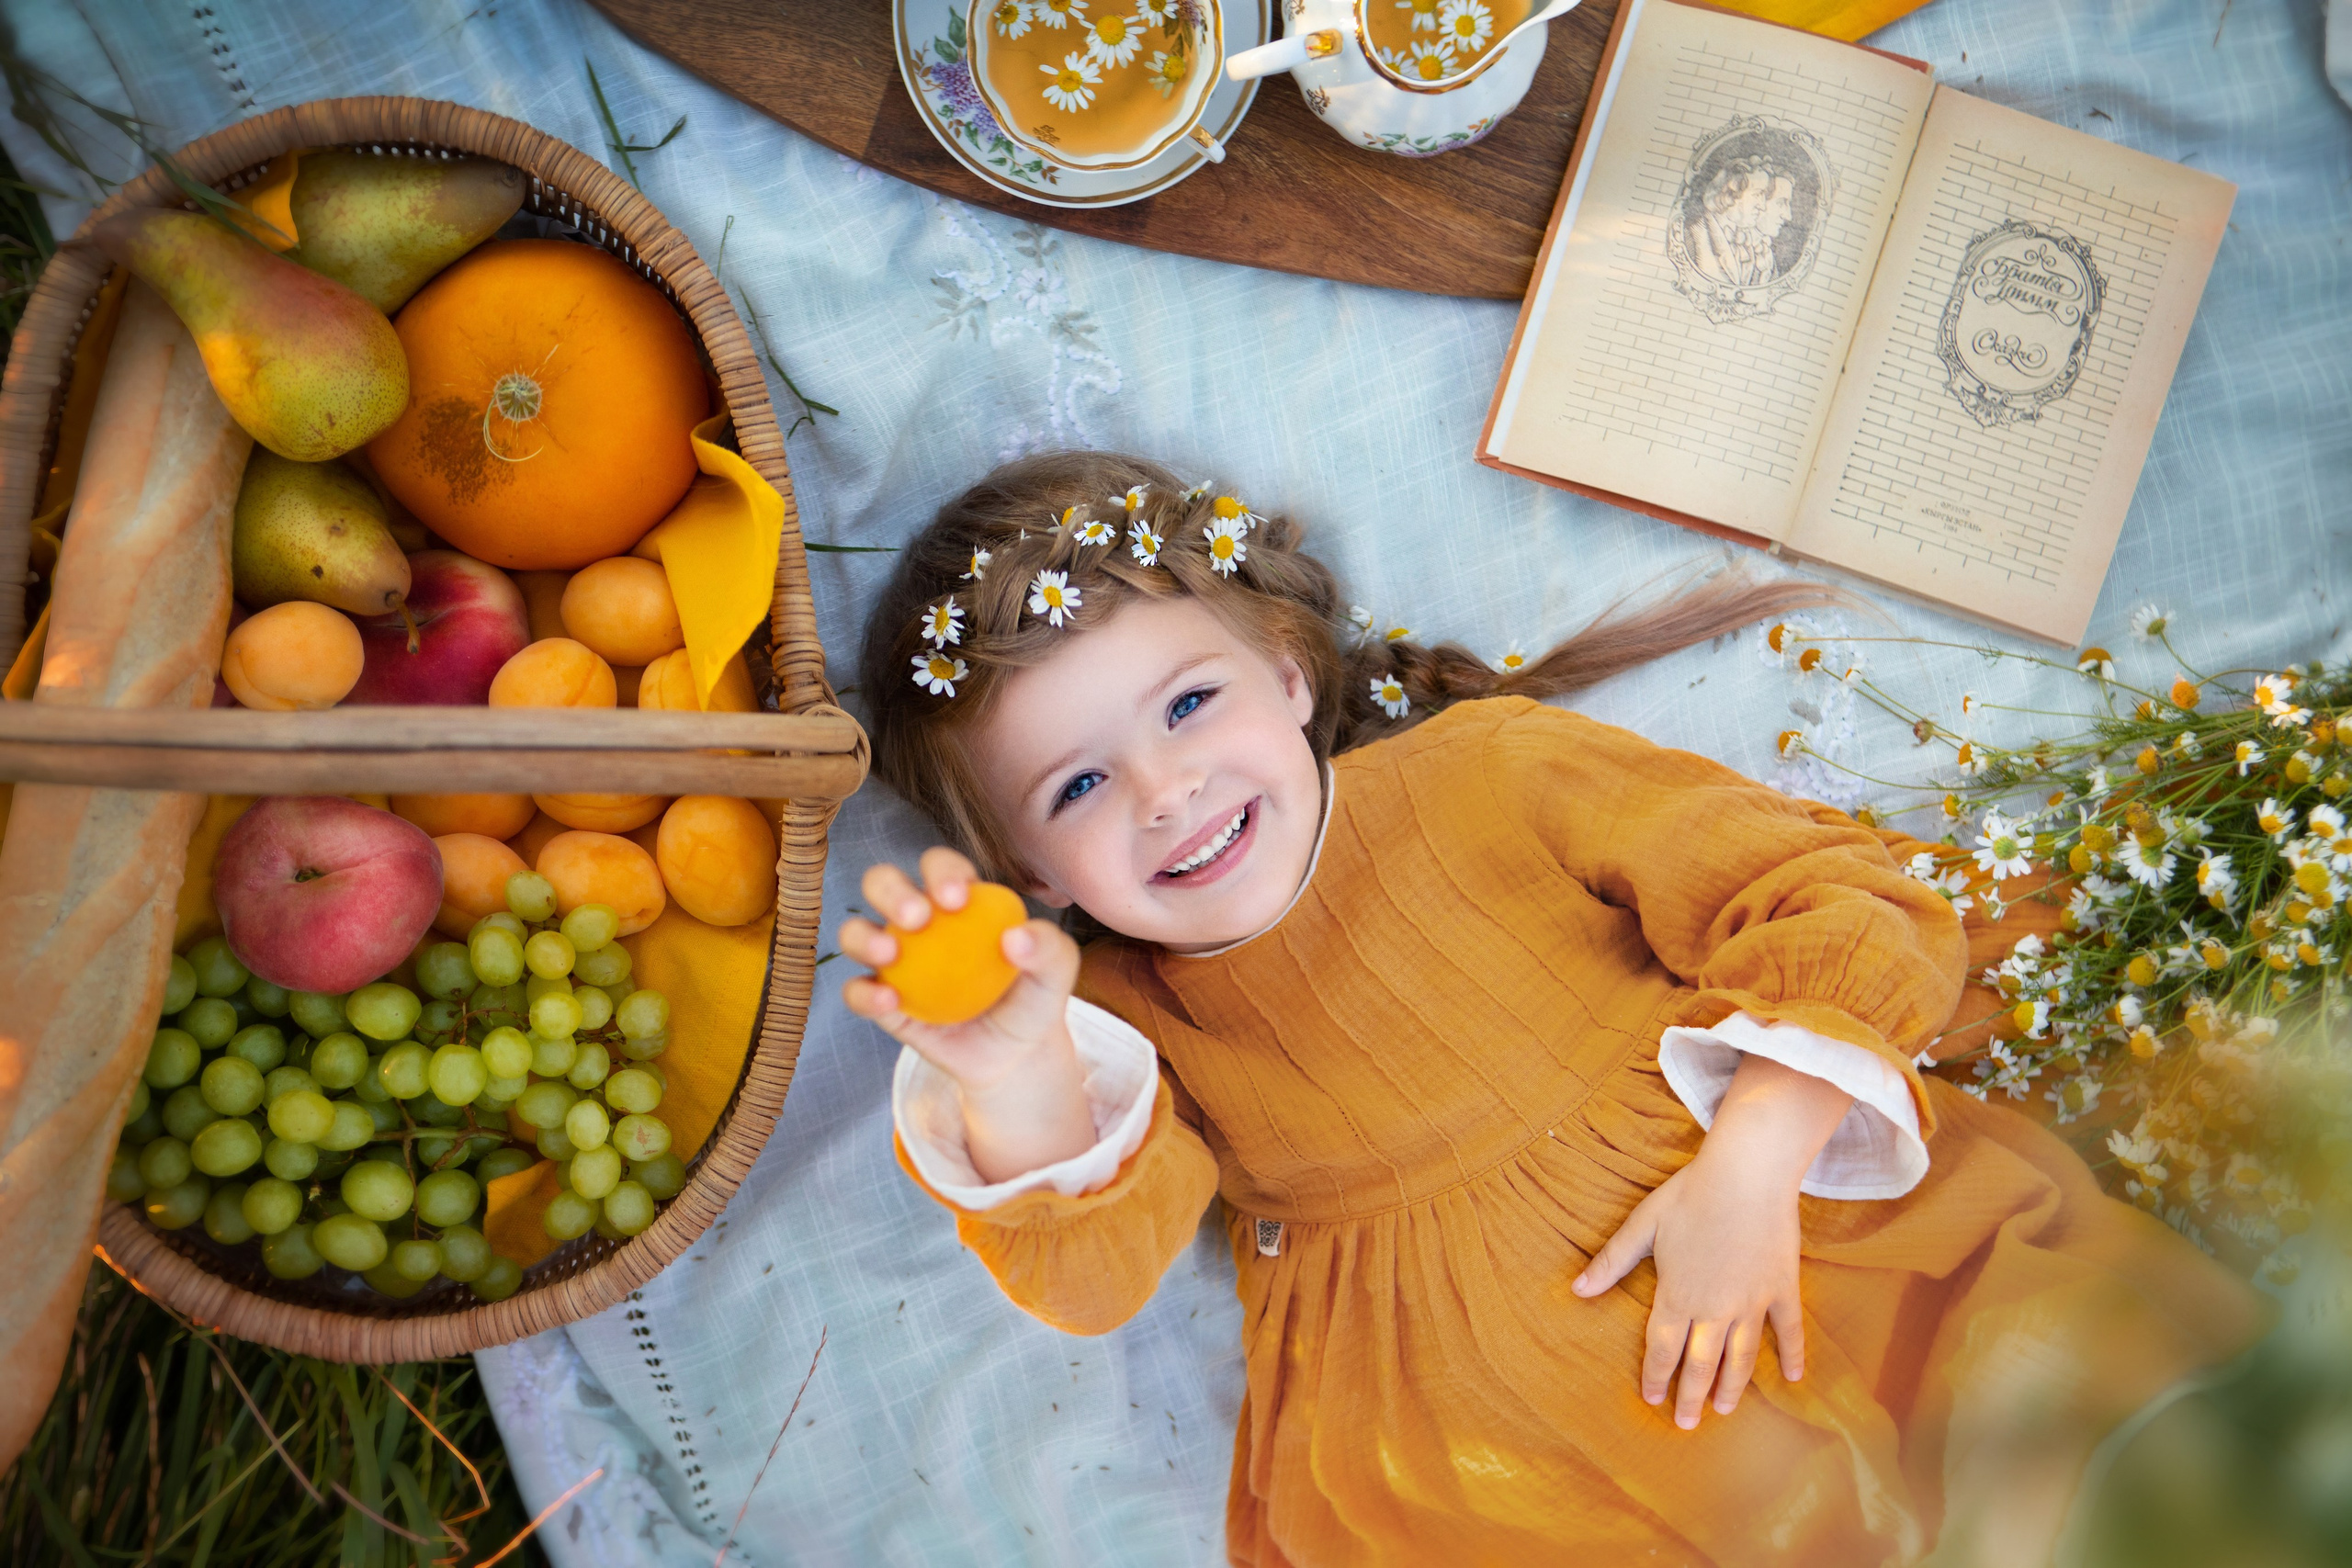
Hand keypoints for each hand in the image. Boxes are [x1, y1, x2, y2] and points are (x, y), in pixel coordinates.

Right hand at [840, 847, 1098, 1182]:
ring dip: (862, 936)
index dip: (941, 872)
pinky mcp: (882, 1002)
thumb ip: (1049, 948)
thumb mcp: (1056, 973)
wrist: (1016, 1056)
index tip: (957, 898)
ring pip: (856, 932)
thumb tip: (1016, 937)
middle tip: (917, 917)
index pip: (940, 867)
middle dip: (890, 890)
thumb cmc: (1033, 999)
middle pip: (883, 883)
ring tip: (888, 954)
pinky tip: (889, 1002)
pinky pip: (857, 991)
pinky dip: (863, 993)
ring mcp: (895, 961)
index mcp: (959, 901)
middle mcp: (918, 923)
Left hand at [1571, 1054, 1850, 1427]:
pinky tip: (1791, 1379)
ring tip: (1724, 1410)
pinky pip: (1788, 1331)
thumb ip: (1611, 1262)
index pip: (1662, 1349)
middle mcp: (1714, 1309)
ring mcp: (1752, 1303)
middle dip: (1691, 1397)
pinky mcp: (1782, 1290)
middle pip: (1700, 1365)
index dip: (1655, 1376)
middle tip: (1687, 1424)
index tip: (1651, 1399)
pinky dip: (1791, 1356)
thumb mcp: (1642, 1225)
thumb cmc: (1690, 1195)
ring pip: (1741, 1357)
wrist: (1747, 1175)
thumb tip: (1576, 1289)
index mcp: (1677, 1296)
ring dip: (1731, 1387)